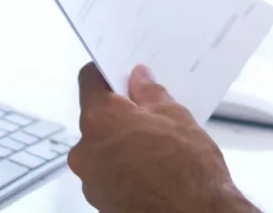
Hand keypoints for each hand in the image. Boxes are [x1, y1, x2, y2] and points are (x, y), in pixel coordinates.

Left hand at [68, 63, 257, 212]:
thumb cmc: (187, 169)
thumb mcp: (175, 115)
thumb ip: (150, 93)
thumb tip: (139, 79)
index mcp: (100, 121)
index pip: (90, 80)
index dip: (108, 72)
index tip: (124, 72)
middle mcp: (85, 152)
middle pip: (97, 117)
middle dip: (121, 111)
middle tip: (152, 109)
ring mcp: (90, 182)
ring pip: (103, 146)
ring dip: (123, 140)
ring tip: (158, 143)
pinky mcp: (100, 204)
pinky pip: (108, 171)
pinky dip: (124, 164)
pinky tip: (153, 166)